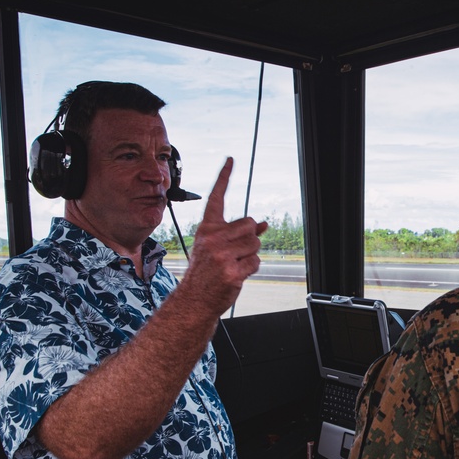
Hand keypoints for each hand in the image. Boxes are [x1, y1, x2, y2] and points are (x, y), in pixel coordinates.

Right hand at [185, 157, 267, 312]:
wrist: (194, 299)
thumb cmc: (206, 271)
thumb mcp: (216, 247)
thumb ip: (238, 234)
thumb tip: (264, 224)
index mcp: (206, 229)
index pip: (216, 198)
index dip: (224, 177)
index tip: (231, 160)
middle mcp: (212, 238)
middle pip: (249, 224)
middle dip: (250, 238)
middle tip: (236, 251)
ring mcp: (221, 255)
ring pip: (255, 243)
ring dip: (251, 254)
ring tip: (235, 263)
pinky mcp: (231, 271)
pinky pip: (255, 262)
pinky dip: (251, 268)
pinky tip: (237, 273)